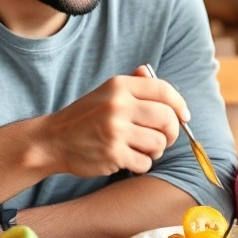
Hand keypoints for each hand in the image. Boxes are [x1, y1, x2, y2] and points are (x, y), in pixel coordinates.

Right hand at [41, 66, 186, 176]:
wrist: (53, 140)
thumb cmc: (85, 117)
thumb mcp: (106, 93)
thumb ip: (132, 84)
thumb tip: (150, 72)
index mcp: (119, 86)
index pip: (163, 90)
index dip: (179, 105)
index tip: (184, 117)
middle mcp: (118, 105)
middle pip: (167, 119)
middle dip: (172, 132)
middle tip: (165, 138)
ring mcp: (115, 130)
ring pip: (159, 143)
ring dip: (155, 150)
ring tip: (141, 149)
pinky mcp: (113, 154)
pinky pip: (145, 162)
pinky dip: (141, 164)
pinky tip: (128, 159)